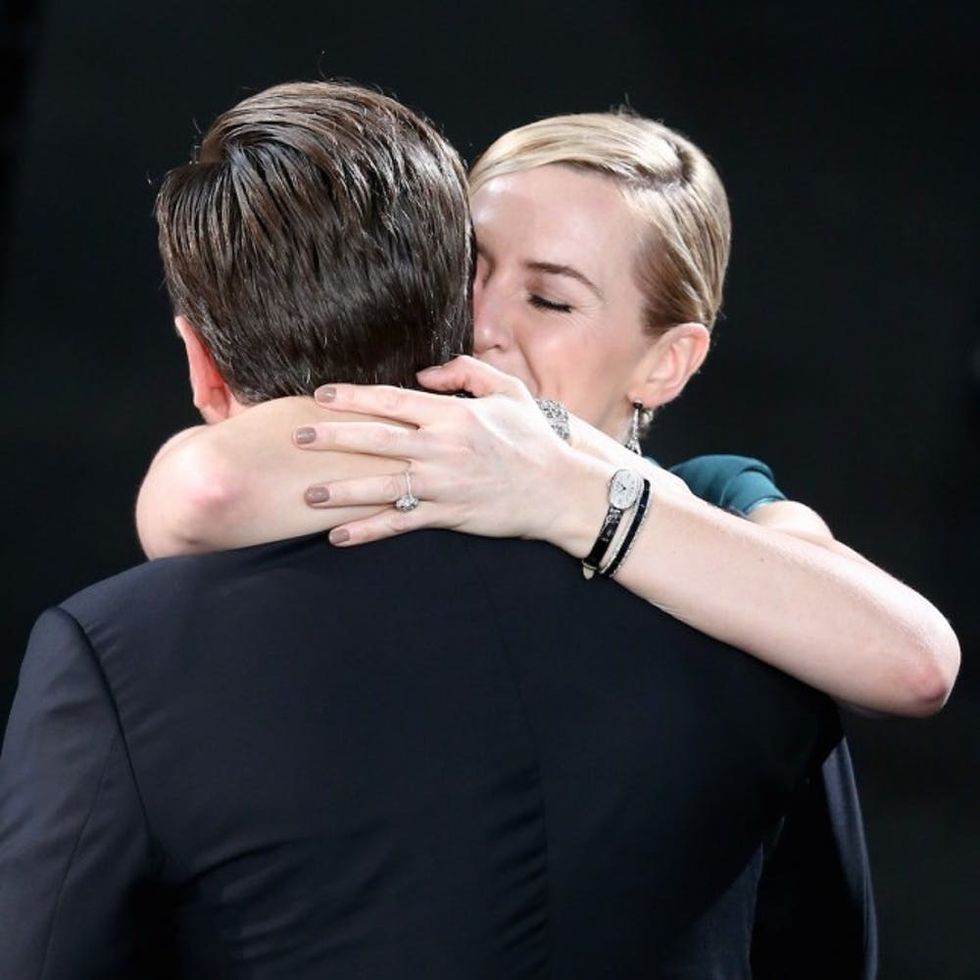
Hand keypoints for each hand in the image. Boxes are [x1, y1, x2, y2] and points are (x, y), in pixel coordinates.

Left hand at [292, 355, 607, 548]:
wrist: (559, 489)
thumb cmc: (533, 438)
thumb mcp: (507, 391)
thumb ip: (464, 372)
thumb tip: (422, 373)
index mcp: (453, 415)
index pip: (392, 400)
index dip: (353, 397)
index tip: (321, 396)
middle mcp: (443, 448)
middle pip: (376, 439)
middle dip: (333, 438)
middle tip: (297, 437)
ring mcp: (444, 484)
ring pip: (382, 486)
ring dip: (342, 491)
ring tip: (308, 494)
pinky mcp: (449, 514)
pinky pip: (401, 524)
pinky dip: (369, 531)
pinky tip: (338, 536)